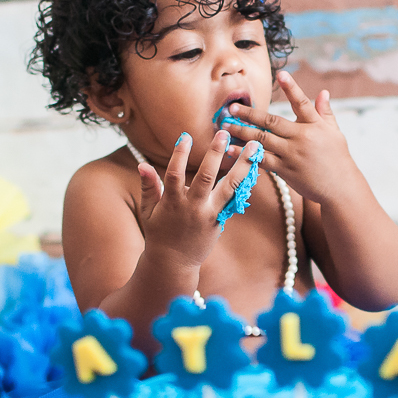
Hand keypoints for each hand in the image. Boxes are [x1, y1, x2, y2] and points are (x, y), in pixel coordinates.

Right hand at [137, 131, 260, 267]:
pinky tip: (255, 166)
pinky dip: (245, 182)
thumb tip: (142, 164)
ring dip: (242, 165)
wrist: (174, 263)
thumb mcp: (148, 211)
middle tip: (224, 133)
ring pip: (229, 187)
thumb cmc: (158, 233)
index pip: (174, 174)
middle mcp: (193, 207)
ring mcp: (209, 214)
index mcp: (172, 203)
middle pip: (206, 177)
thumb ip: (148, 186)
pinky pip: (235, 198)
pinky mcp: (220, 220)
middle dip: (215, 154)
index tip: (185, 135)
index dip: (179, 155)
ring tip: (254, 147)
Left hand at [223, 70, 353, 203]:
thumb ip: (325, 112)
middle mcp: (302, 137)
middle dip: (250, 114)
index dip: (292, 88)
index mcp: (315, 125)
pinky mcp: (286, 170)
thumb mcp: (335, 133)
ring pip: (262, 139)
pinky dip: (245, 154)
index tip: (281, 74)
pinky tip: (231, 150)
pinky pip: (261, 159)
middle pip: (272, 121)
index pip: (302, 102)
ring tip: (225, 126)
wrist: (341, 188)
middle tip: (231, 108)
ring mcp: (292, 154)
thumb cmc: (337, 158)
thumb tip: (323, 92)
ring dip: (242, 132)